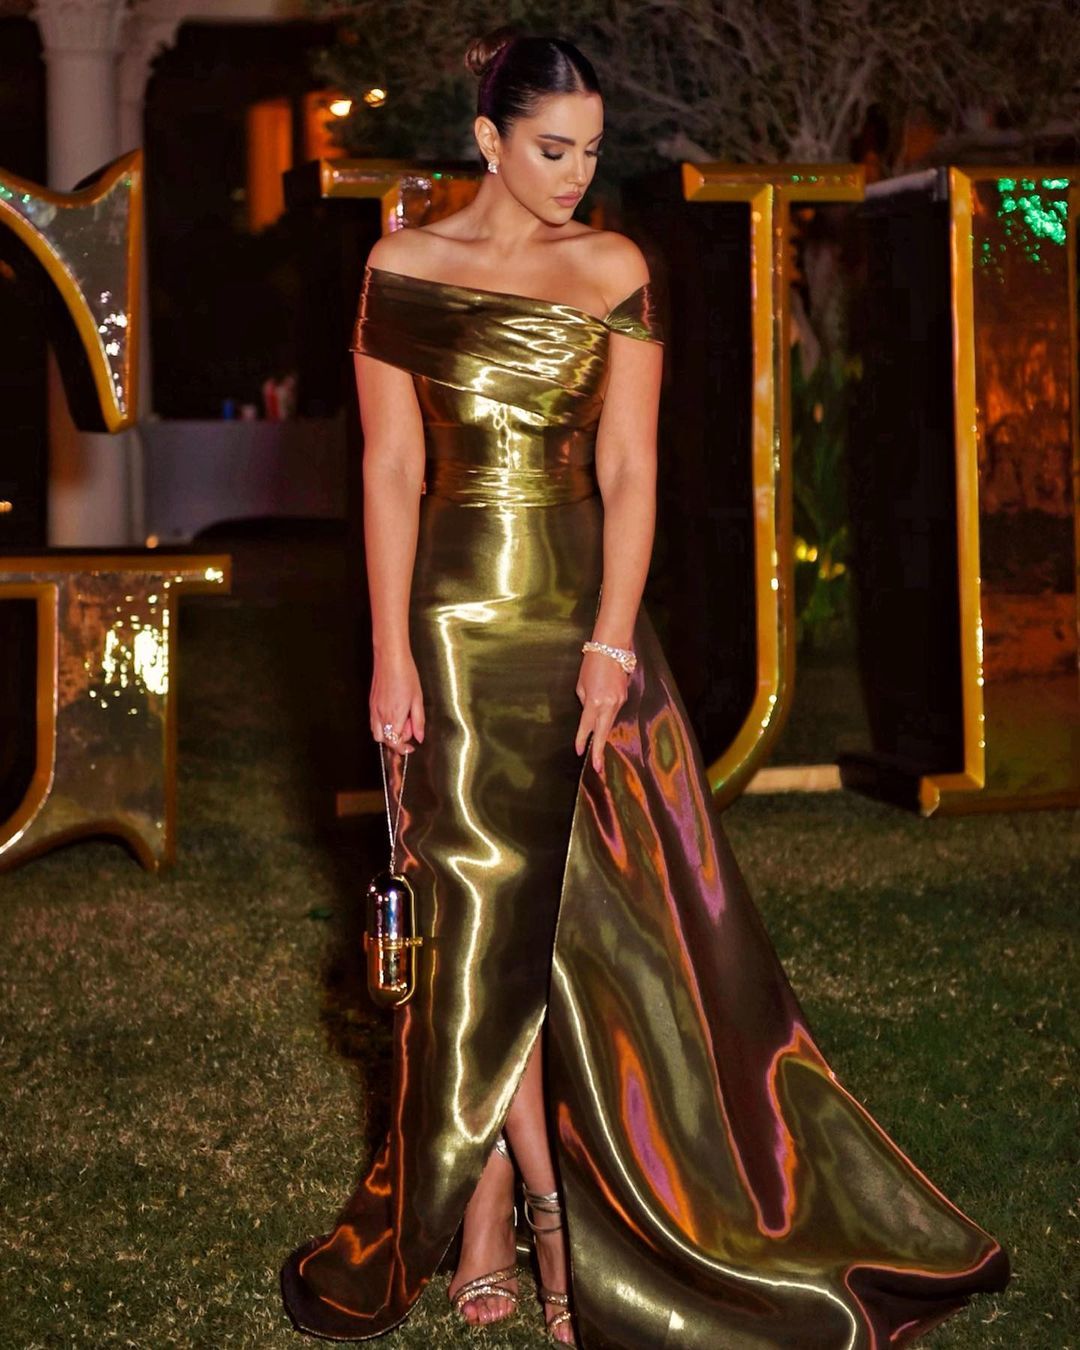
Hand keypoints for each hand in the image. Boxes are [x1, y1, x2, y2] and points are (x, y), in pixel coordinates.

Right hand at [370, 650, 424, 754]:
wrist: (390, 659)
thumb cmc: (405, 675)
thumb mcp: (418, 699)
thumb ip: (418, 721)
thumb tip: (419, 737)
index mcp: (395, 715)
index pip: (395, 743)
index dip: (404, 748)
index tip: (411, 747)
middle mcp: (381, 715)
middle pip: (385, 740)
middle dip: (397, 740)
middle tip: (408, 728)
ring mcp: (374, 710)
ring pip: (376, 733)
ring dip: (388, 734)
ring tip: (400, 722)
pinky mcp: (371, 704)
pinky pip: (373, 723)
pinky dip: (381, 726)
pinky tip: (392, 715)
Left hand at [574, 650, 628, 773]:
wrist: (612, 648)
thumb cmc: (592, 664)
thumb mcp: (581, 685)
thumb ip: (585, 702)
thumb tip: (589, 713)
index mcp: (594, 701)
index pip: (587, 726)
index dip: (583, 740)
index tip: (579, 752)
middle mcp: (609, 704)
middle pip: (603, 732)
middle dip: (599, 750)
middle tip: (598, 768)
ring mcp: (619, 701)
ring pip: (610, 723)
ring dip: (603, 735)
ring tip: (598, 752)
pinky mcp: (624, 697)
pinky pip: (614, 712)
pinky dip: (608, 718)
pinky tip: (603, 721)